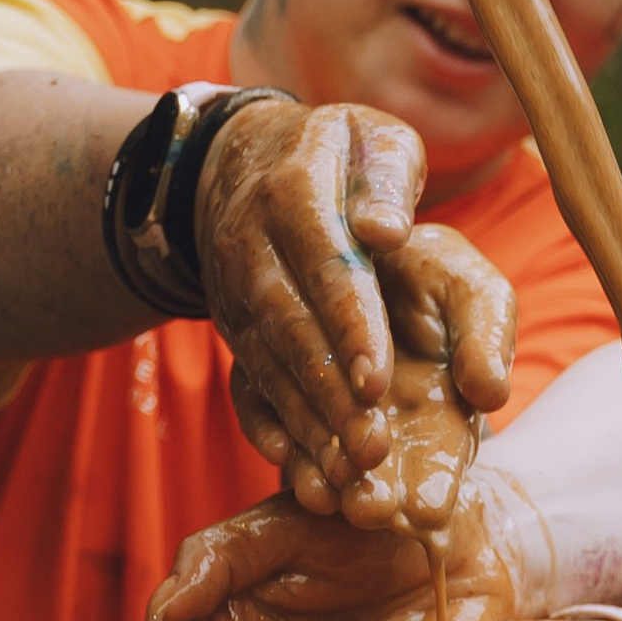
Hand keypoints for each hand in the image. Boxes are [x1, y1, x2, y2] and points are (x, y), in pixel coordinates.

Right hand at [192, 105, 514, 490]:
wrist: (247, 161)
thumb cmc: (341, 156)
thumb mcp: (375, 141)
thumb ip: (391, 178)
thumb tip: (387, 230)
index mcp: (295, 191)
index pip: (326, 266)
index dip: (350, 327)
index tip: (377, 382)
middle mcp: (252, 246)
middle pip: (290, 329)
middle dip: (329, 395)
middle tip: (371, 451)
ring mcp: (233, 293)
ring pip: (267, 367)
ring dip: (305, 426)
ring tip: (346, 479)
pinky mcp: (230, 330)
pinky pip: (245, 385)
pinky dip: (268, 429)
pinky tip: (293, 469)